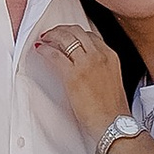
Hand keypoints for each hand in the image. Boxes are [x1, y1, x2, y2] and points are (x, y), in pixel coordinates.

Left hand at [33, 16, 129, 139]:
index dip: (74, 33)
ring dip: (52, 36)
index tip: (66, 35)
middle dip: (61, 30)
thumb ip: (100, 67)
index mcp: (110, 56)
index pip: (90, 34)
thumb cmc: (112, 108)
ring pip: (65, 38)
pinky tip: (41, 50)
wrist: (113, 123)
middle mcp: (99, 55)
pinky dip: (45, 50)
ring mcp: (86, 63)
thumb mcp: (111, 79)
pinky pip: (55, 54)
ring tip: (44, 39)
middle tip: (51, 34)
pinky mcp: (73, 75)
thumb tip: (85, 65)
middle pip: (77, 32)